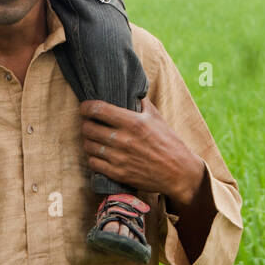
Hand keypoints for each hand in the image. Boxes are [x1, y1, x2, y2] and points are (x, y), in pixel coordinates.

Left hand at [79, 96, 205, 204]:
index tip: (85, 107)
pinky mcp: (119, 174)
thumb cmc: (169, 142)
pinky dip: (93, 158)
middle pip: (88, 128)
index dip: (86, 107)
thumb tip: (131, 90)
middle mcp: (124, 140)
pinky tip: (99, 154)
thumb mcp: (157, 118)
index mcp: (133, 122)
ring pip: (88, 146)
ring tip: (93, 138)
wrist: (179, 172)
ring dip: (88, 141)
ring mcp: (120, 158)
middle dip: (86, 124)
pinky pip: (93, 164)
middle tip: (89, 123)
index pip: (98, 110)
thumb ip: (141, 103)